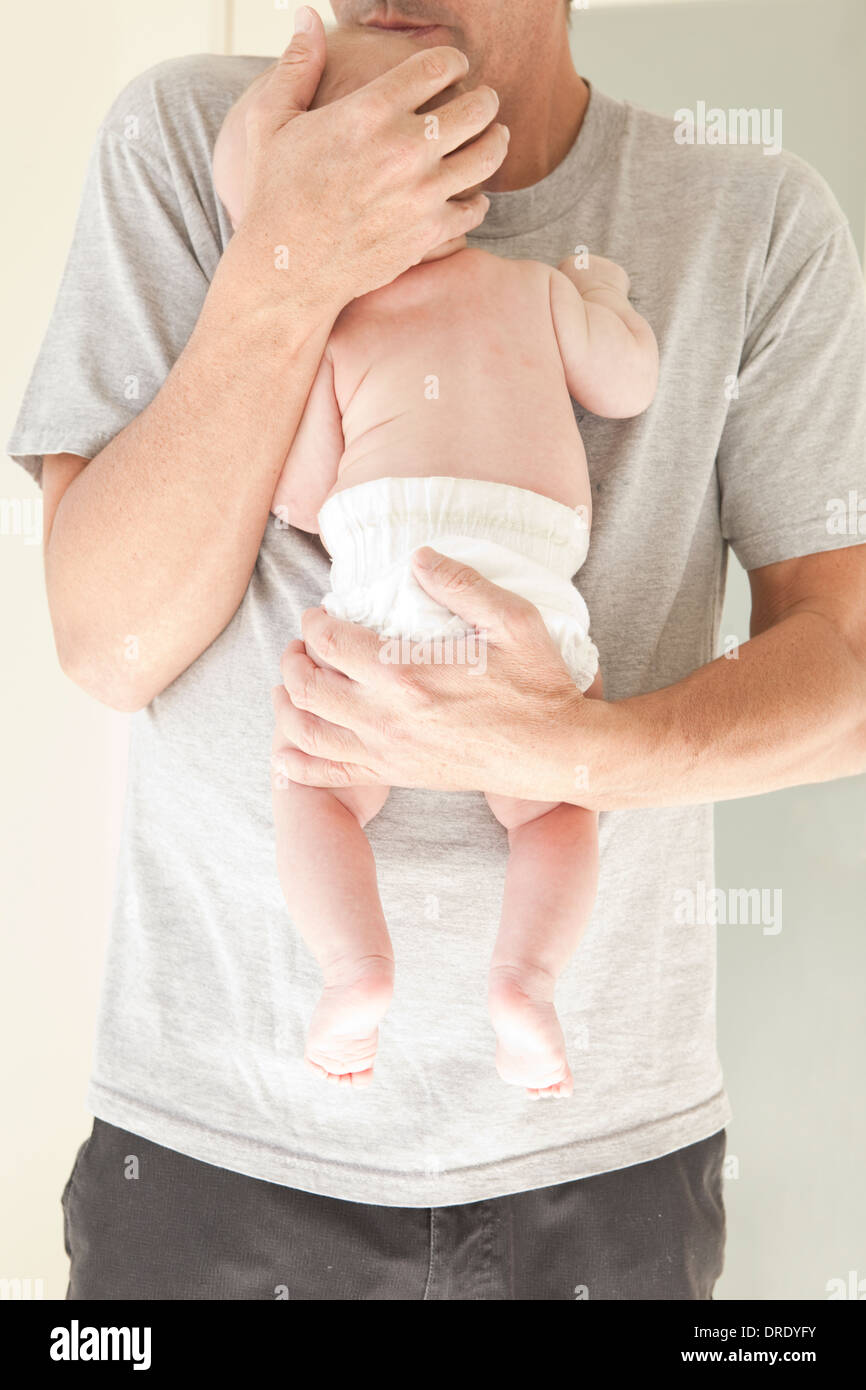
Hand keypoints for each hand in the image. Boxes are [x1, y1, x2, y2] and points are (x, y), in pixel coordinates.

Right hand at [232, 8, 508, 311]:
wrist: (286, 269)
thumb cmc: (274, 194)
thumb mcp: (271, 120)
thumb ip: (297, 64)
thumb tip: (307, 15)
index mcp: (370, 112)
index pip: (438, 66)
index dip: (454, 61)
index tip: (455, 66)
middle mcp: (403, 149)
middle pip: (477, 107)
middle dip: (486, 99)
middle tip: (485, 101)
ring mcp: (422, 195)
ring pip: (487, 156)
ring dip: (496, 141)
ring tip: (494, 138)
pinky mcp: (429, 234)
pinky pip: (475, 208)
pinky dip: (478, 198)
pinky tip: (470, 192)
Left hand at [271, 547, 605, 803]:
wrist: (554, 751)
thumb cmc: (537, 685)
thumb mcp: (514, 620)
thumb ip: (462, 584)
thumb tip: (418, 556)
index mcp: (407, 674)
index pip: (331, 643)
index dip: (314, 623)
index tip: (319, 613)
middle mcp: (388, 717)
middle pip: (306, 686)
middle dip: (293, 659)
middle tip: (302, 644)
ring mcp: (388, 751)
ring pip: (307, 731)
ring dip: (286, 704)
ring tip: (290, 684)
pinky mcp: (397, 775)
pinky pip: (330, 775)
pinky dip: (296, 764)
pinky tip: (283, 751)